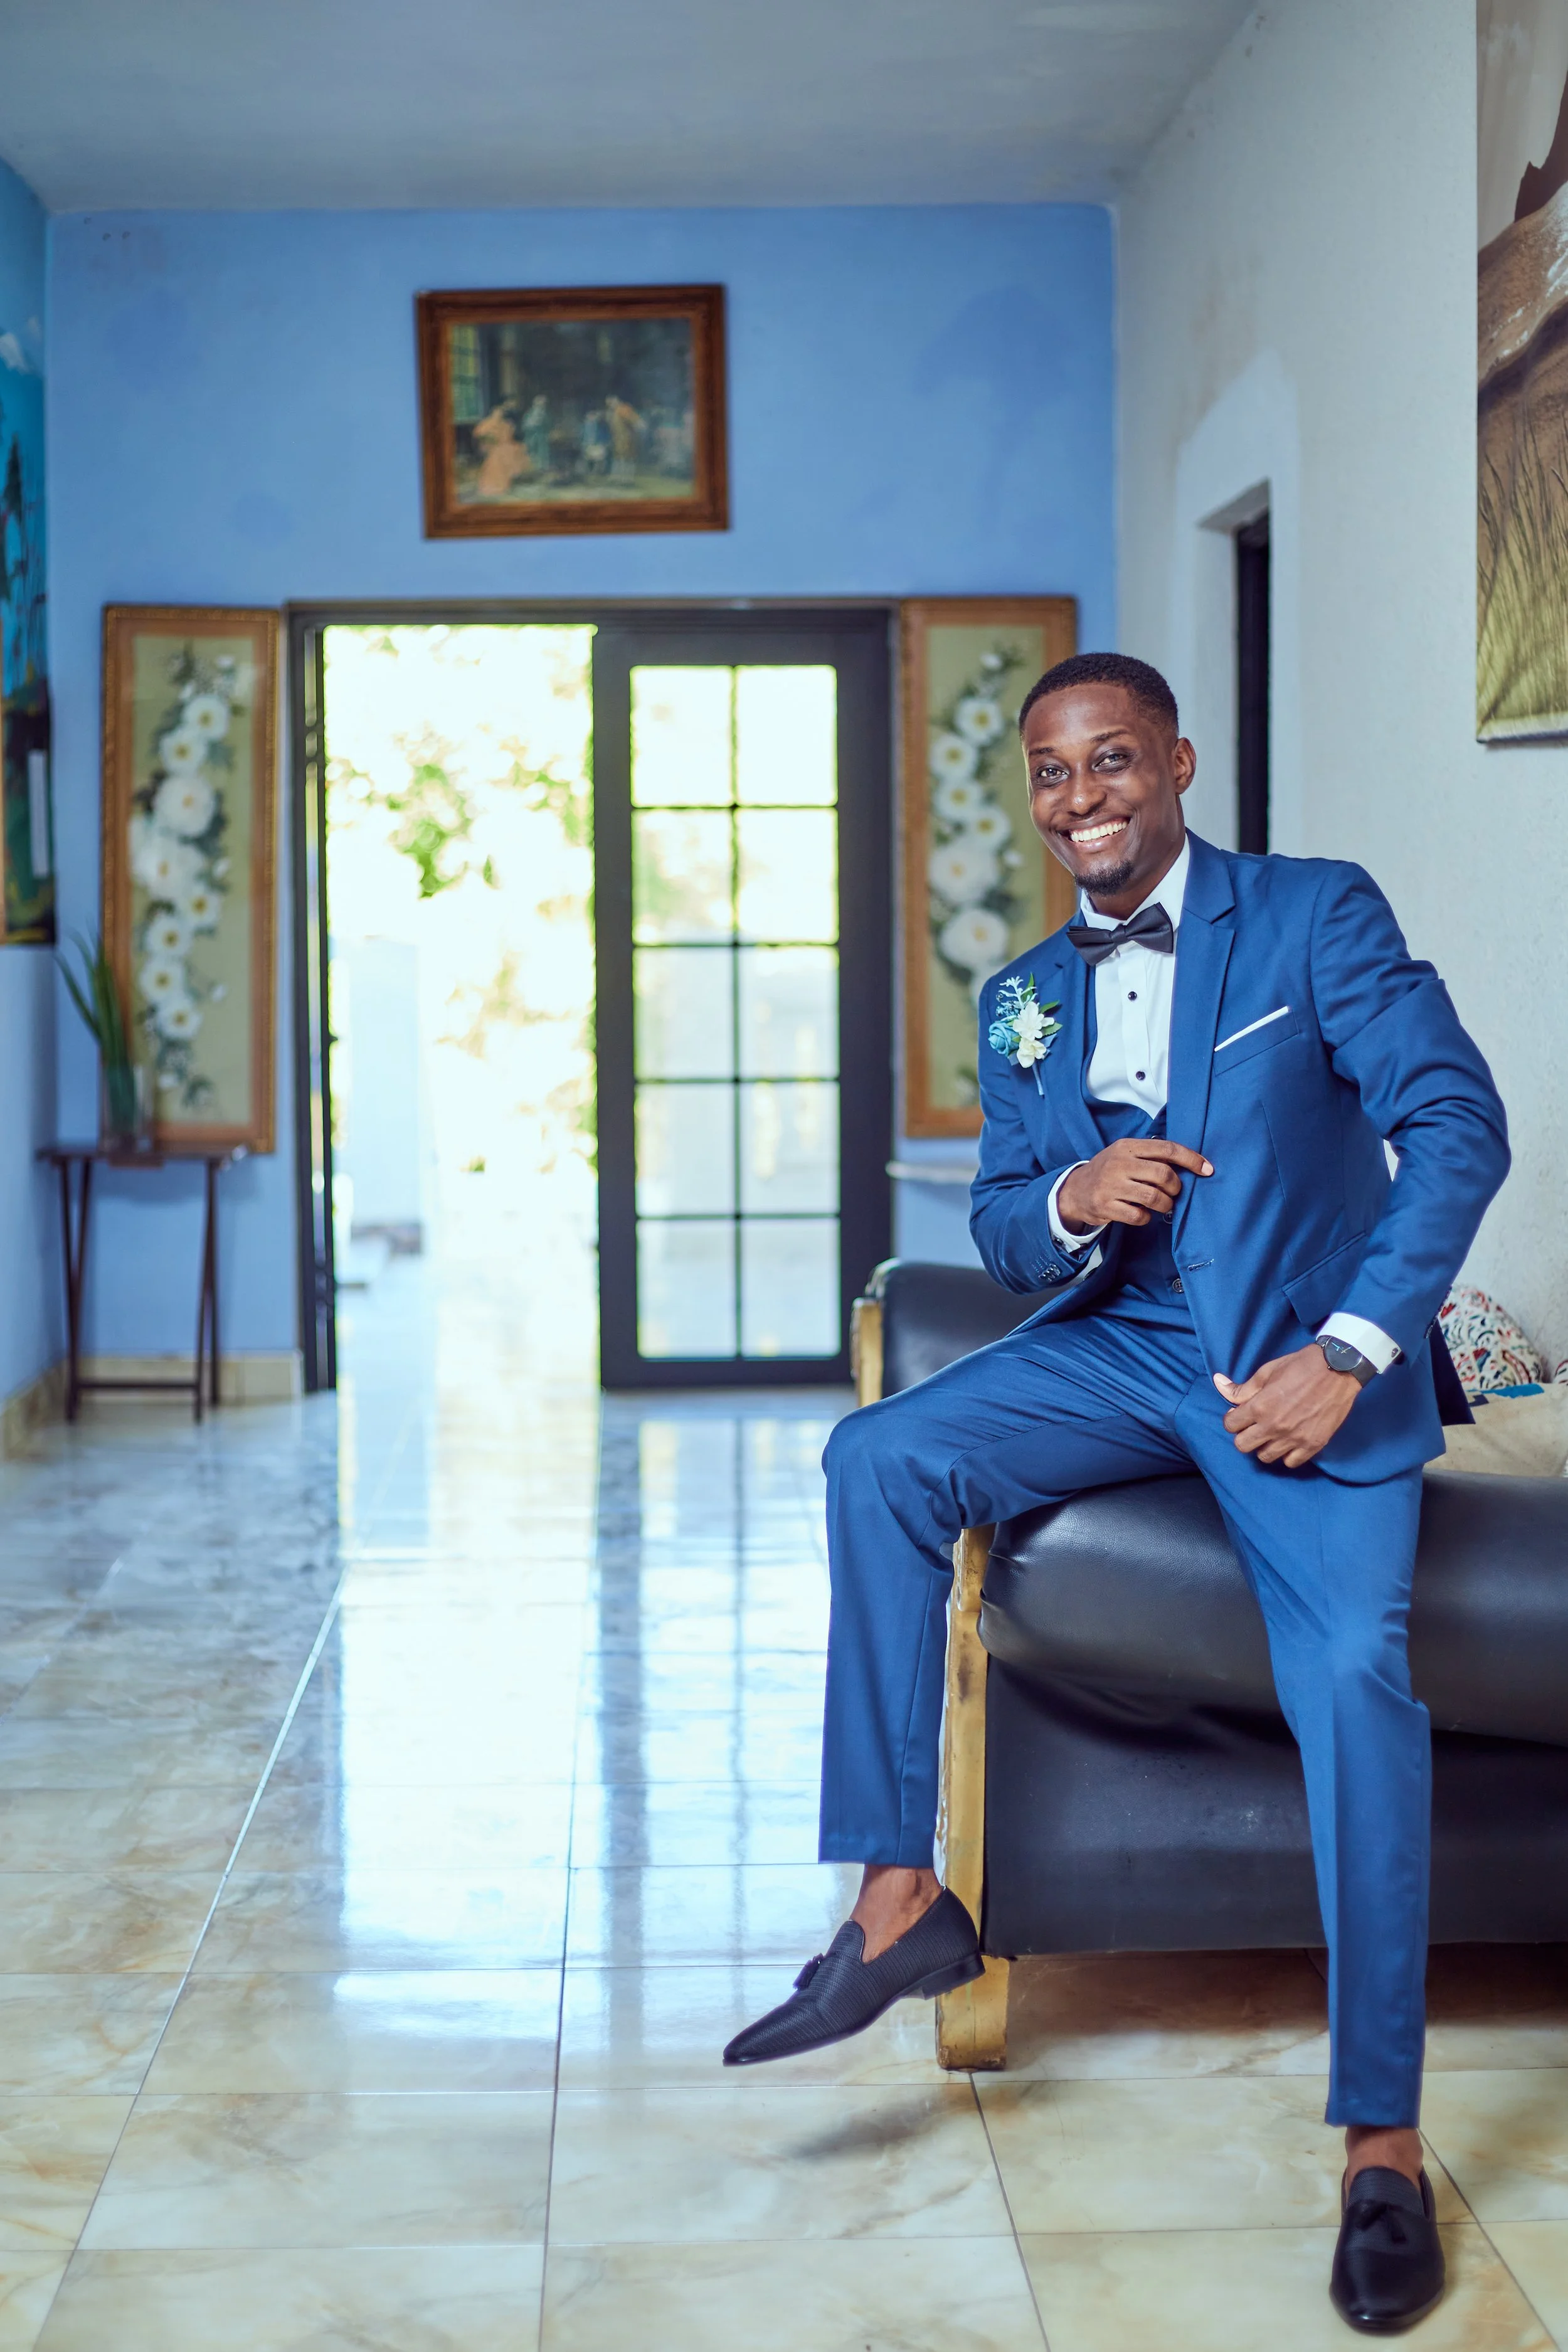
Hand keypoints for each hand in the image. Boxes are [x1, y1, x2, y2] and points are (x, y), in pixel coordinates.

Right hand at [1057, 1139, 1212, 1232]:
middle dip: (1176, 1187)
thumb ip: (1152, 1155)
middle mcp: (1119, 1164)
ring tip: (1162, 1204)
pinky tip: (1141, 1213)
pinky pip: (1139, 1216)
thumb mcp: (1126, 1154)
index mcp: (1128, 1146)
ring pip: (1154, 1197)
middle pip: (1164, 1175)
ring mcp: (1111, 1186)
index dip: (1191, 1159)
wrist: (1076, 1190)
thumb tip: (1191, 1163)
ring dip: (1165, 1204)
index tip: (1207, 1169)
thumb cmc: (1110, 1171)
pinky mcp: (1106, 1206)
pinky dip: (1146, 1217)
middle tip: (1174, 1192)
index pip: (1167, 1149)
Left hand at [1213, 1347, 1362, 1467]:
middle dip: (1243, 1435)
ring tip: (1272, 1433)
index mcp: (1260, 1406)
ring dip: (1264, 1446)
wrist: (1338, 1369)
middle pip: (1243, 1446)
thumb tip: (1218, 1383)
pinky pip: (1290, 1462)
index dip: (1232, 1419)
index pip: (1231, 1425)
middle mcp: (1274, 1426)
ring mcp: (1294, 1438)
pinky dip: (1287, 1454)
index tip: (1240, 1414)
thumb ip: (1242, 1387)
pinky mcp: (1313, 1445)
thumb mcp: (1267, 1371)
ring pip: (1265, 1457)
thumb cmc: (1301, 1366)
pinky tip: (1289, 1441)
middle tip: (1253, 1426)